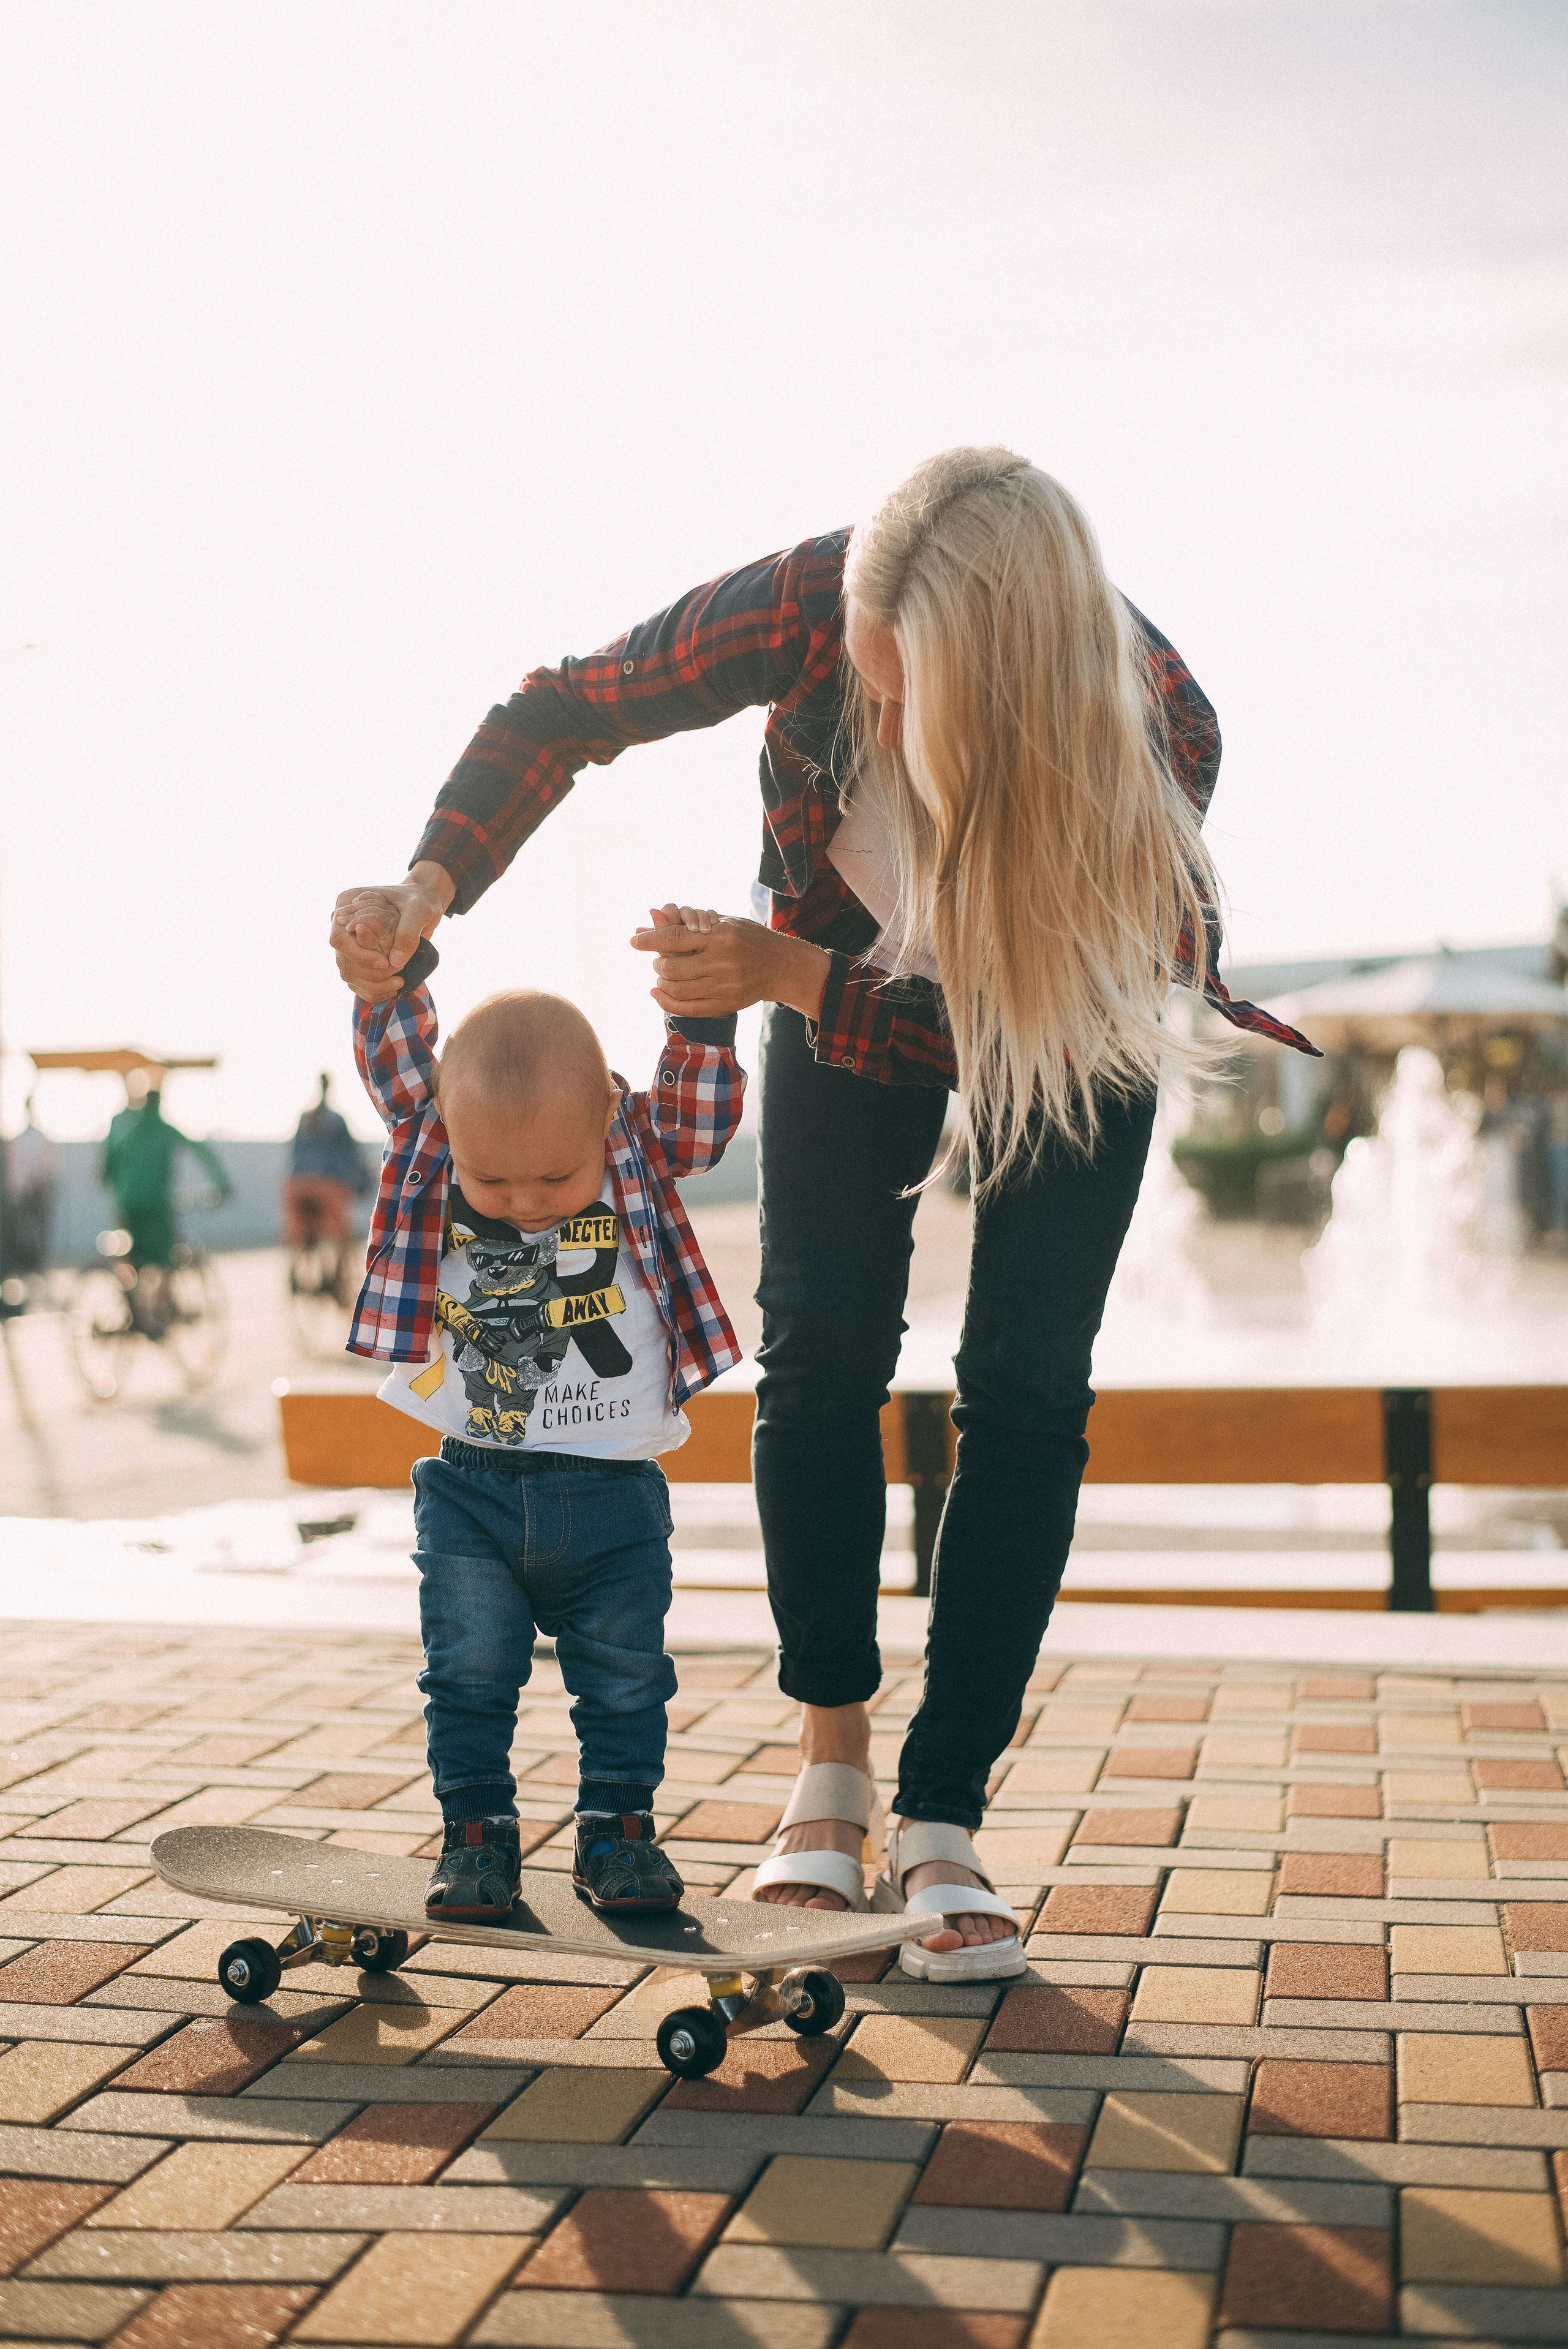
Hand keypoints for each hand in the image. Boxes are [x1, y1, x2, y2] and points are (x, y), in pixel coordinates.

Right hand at [330, 862, 453, 1001]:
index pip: (339, 939)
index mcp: (347, 904)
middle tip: (398, 977)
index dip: (359, 956)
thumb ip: (406, 933)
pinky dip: (374, 990)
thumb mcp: (418, 911)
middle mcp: (344, 925)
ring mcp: (351, 943)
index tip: (384, 963)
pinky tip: (394, 990)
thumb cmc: (420, 901)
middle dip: (369, 974)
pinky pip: (359, 981)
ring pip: (349, 974)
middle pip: (343, 961)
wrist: (424, 904)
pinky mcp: (361, 957)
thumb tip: (393, 962)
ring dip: (373, 986)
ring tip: (399, 983)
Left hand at [630, 904, 828, 1021]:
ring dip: (661, 982)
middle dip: (657, 964)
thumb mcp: (723, 922)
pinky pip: (687, 1008)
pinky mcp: (724, 1004)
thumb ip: (689, 923)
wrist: (780, 966)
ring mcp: (723, 985)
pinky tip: (658, 994)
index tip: (634, 941)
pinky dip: (666, 1002)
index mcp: (720, 935)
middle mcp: (721, 961)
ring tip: (662, 976)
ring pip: (676, 989)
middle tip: (658, 961)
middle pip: (671, 967)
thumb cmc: (748, 938)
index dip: (649, 939)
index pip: (674, 938)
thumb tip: (652, 916)